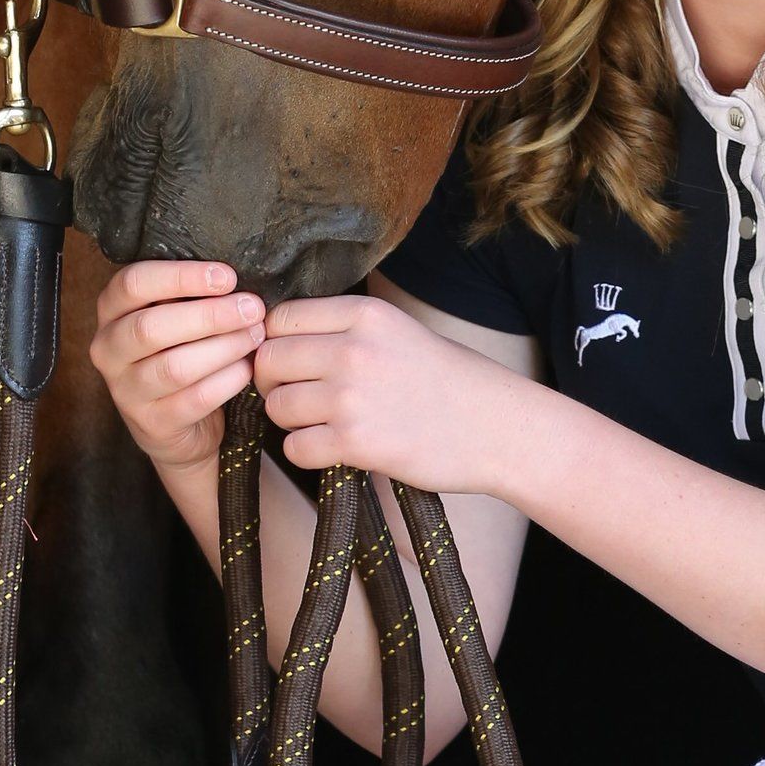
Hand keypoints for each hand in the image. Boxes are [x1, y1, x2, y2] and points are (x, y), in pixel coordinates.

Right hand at [89, 260, 264, 470]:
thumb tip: (233, 276)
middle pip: (151, 327)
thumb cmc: (179, 351)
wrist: (177, 423)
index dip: (182, 276)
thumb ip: (190, 294)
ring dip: (223, 348)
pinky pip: (194, 399)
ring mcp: (125, 391)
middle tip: (252, 308)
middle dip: (209, 315)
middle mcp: (107, 350)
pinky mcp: (151, 423)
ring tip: (255, 335)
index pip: (133, 283)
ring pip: (174, 367)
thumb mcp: (173, 316)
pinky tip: (248, 368)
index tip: (227, 277)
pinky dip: (227, 380)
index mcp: (111, 311)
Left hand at [253, 294, 522, 488]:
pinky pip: (295, 447)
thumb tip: (275, 338)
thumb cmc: (446, 380)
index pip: (280, 319)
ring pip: (277, 406)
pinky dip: (307, 451)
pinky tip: (334, 448)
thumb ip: (342, 329)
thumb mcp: (397, 330)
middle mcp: (353, 349)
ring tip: (323, 423)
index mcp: (364, 314)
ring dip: (292, 420)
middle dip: (274, 383)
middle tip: (299, 397)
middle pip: (268, 361)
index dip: (274, 343)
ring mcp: (352, 396)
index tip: (290, 363)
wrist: (496, 426)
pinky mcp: (356, 442)